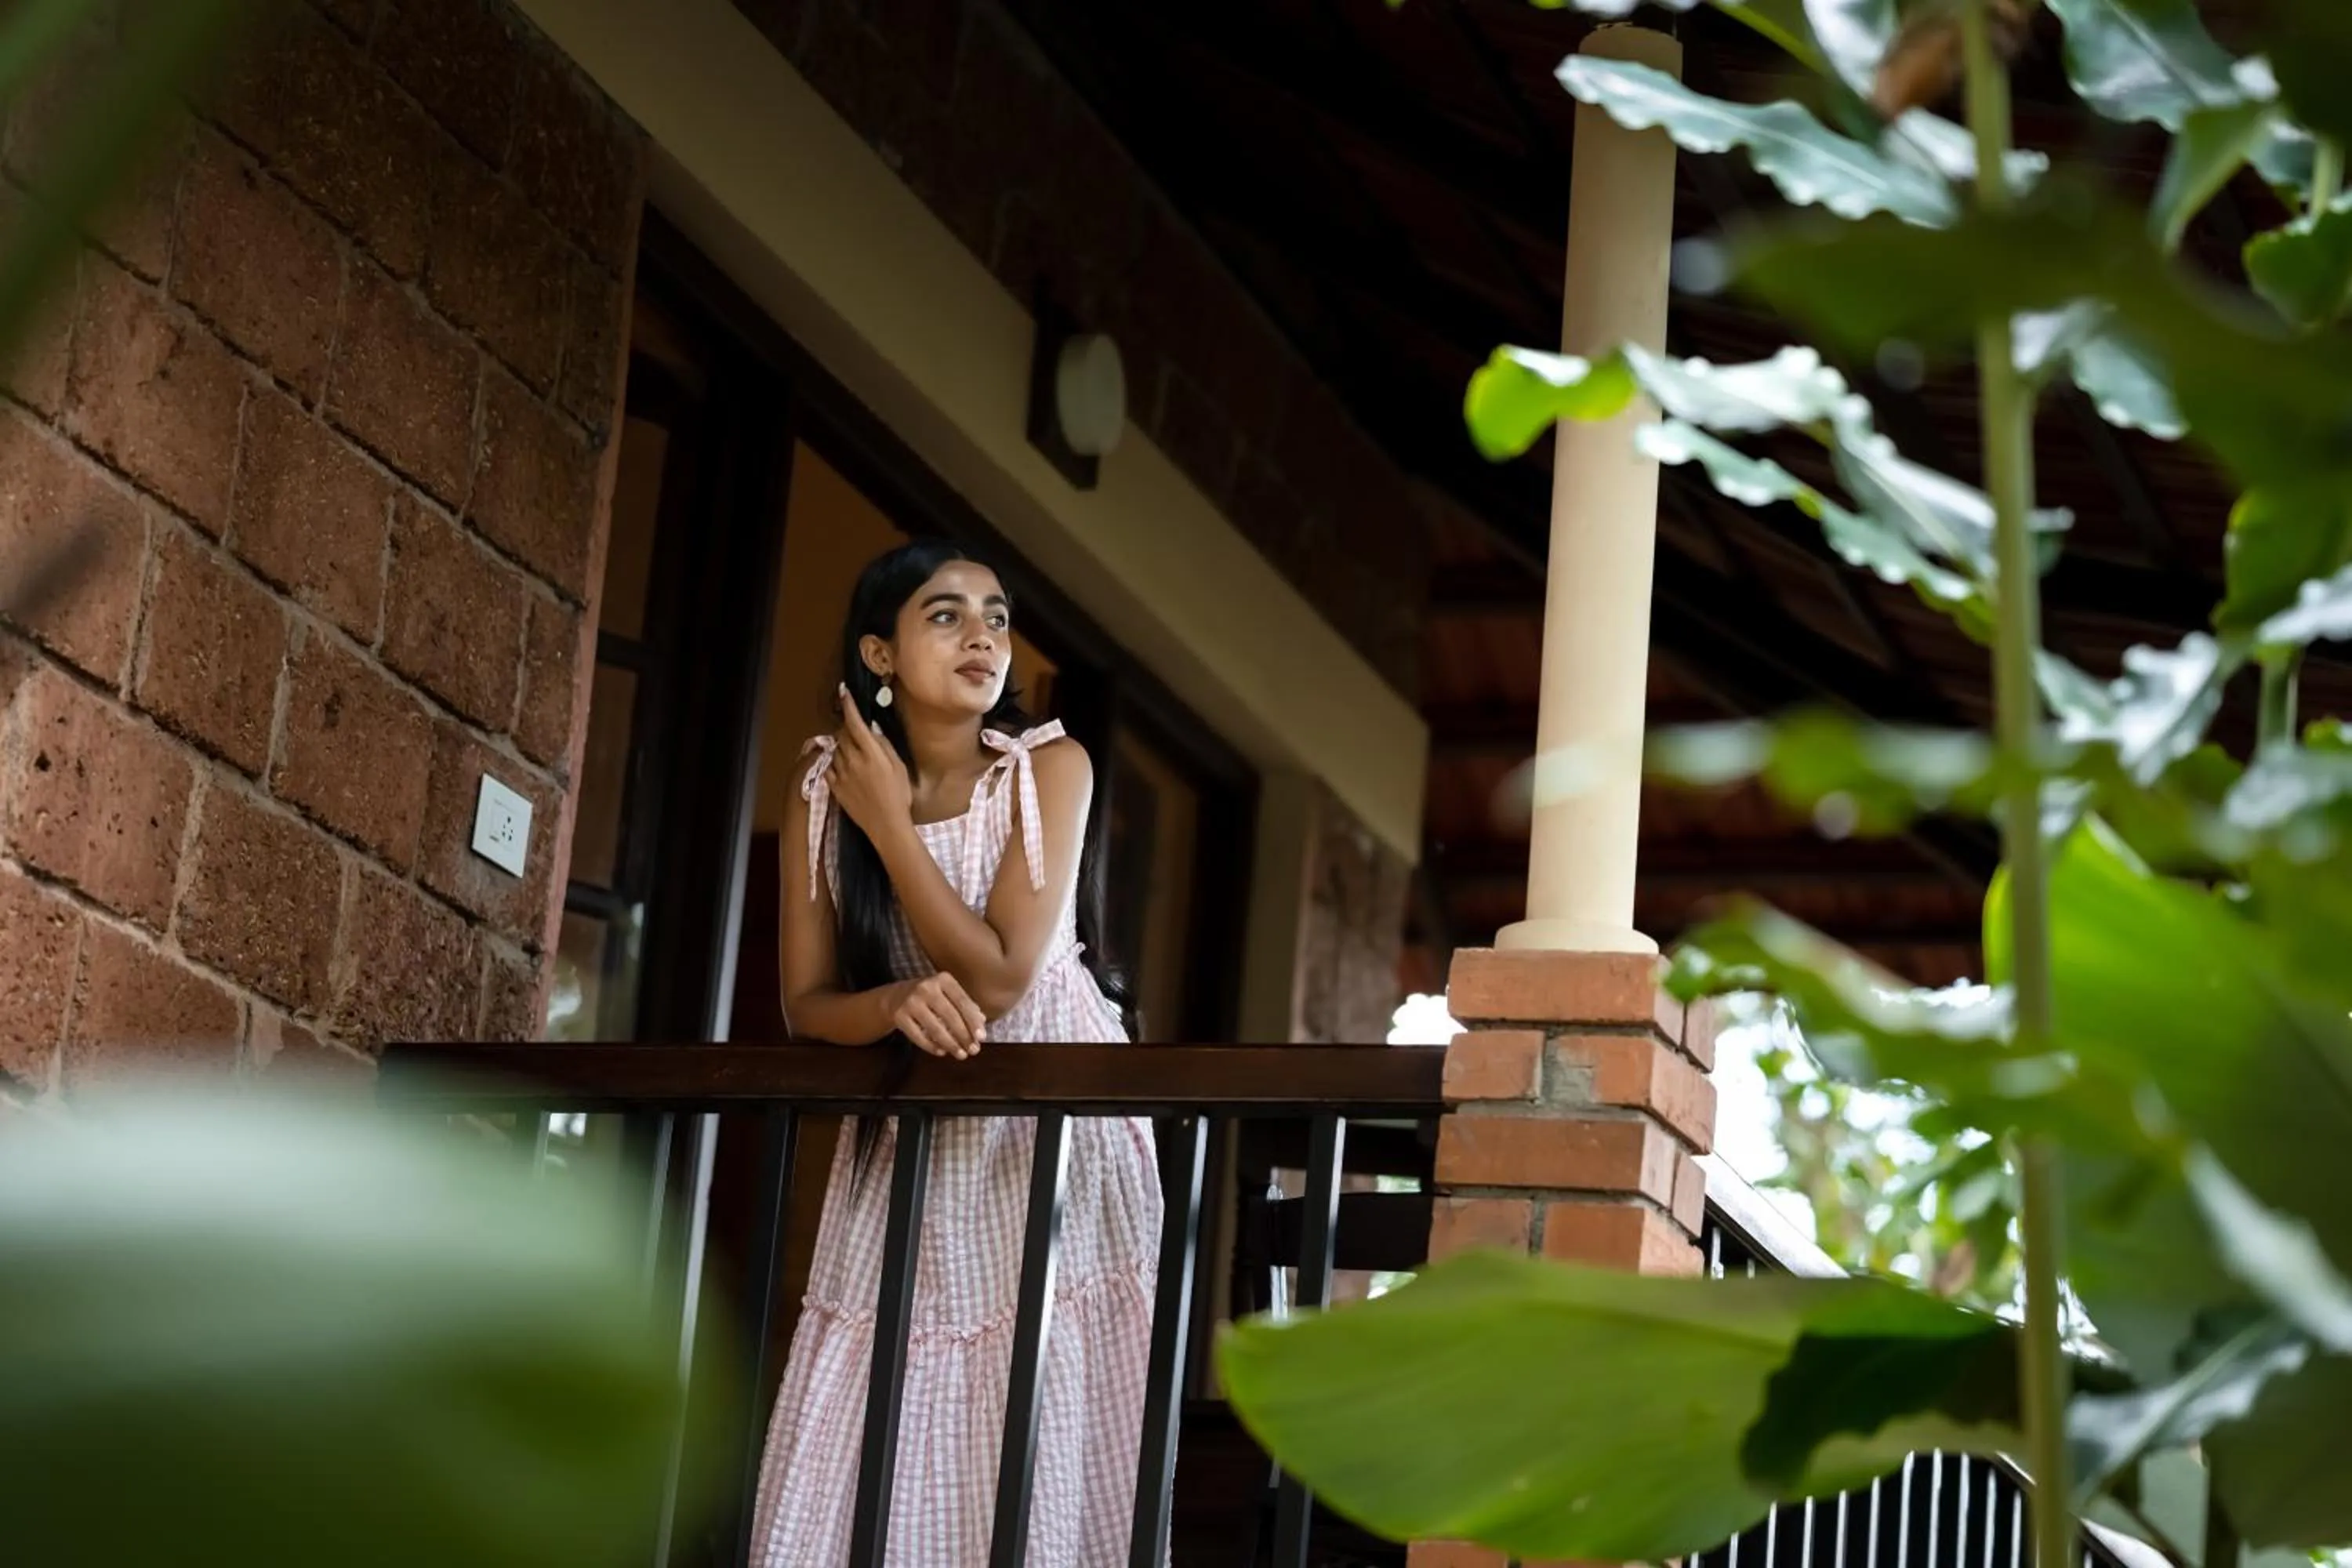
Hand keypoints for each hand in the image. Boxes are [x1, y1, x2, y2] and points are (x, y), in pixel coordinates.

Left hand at [830, 685, 912, 836]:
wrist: (887, 824)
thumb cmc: (899, 795)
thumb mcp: (898, 766)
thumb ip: (884, 745)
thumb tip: (872, 730)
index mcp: (871, 753)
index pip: (855, 723)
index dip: (848, 705)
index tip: (843, 692)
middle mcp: (853, 760)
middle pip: (842, 734)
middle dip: (847, 728)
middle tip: (857, 731)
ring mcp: (841, 774)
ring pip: (835, 748)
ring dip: (842, 745)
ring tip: (855, 753)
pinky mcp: (834, 786)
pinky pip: (829, 767)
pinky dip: (835, 762)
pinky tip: (844, 767)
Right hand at [886, 972, 987, 1059]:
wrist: (895, 996)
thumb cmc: (930, 996)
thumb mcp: (947, 994)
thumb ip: (965, 1006)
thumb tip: (981, 1022)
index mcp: (943, 979)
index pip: (962, 1002)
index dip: (973, 1021)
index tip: (982, 1037)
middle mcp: (926, 988)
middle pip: (950, 1016)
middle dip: (964, 1036)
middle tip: (974, 1050)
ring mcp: (911, 1002)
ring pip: (935, 1028)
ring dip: (951, 1044)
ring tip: (961, 1055)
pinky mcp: (899, 1016)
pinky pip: (918, 1036)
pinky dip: (931, 1046)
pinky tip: (942, 1052)